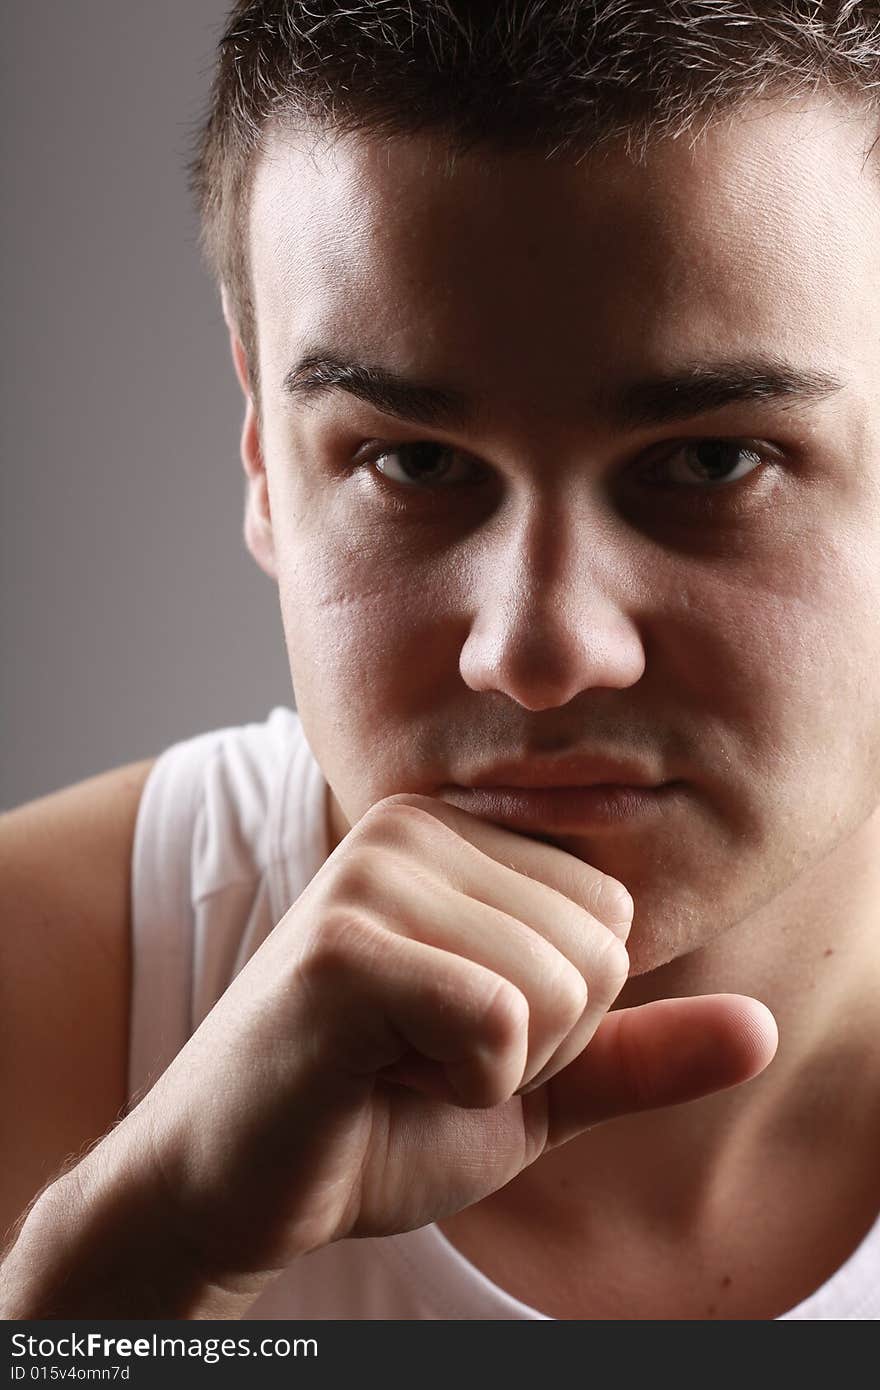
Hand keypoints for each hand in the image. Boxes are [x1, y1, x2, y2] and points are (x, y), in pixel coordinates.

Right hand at [127, 793, 776, 1283]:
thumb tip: (765, 1029)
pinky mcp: (344, 945)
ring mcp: (374, 875)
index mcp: (458, 837)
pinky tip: (379, 1075)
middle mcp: (415, 828)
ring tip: (399, 1061)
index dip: (563, 1019)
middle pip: (600, 949)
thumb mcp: (535, 1083)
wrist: (241, 1184)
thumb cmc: (378, 1120)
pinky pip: (501, 1020)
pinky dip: (464, 1085)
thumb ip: (639, 1050)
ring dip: (497, 1070)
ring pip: (560, 986)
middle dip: (538, 1046)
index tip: (462, 1036)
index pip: (615, 920)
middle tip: (426, 1057)